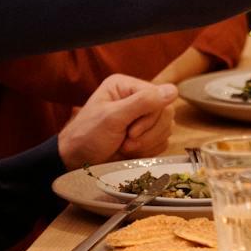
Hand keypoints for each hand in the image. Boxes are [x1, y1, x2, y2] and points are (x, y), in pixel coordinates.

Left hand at [57, 74, 177, 167]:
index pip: (159, 96)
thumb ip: (142, 102)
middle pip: (166, 113)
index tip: (130, 132)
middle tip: (126, 141)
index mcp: (127, 86)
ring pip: (166, 129)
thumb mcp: (112, 118)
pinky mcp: (146, 135)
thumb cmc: (87, 137)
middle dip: (148, 133)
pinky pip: (162, 141)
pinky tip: (130, 152)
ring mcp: (142, 117)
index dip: (150, 117)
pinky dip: (148, 151)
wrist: (76, 163)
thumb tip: (173, 89)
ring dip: (147, 144)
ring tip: (125, 147)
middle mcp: (136, 98)